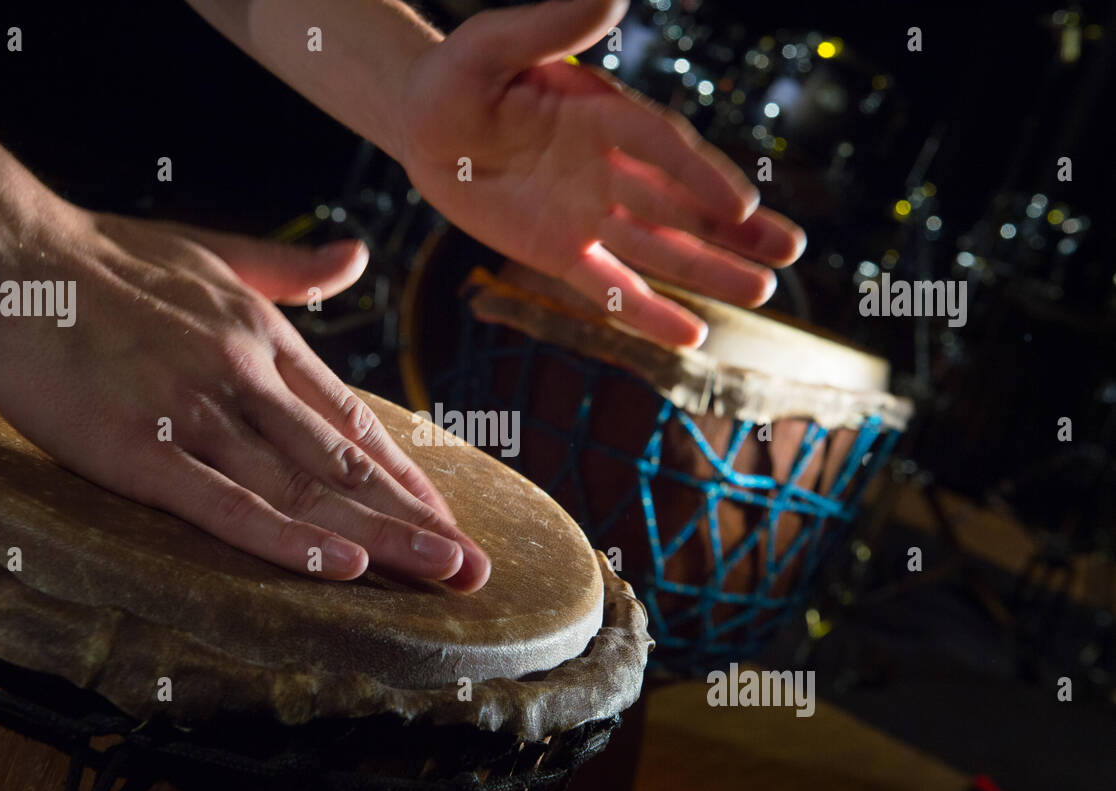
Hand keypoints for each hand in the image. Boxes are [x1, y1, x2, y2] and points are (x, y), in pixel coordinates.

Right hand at [0, 208, 491, 590]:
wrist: (7, 250)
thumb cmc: (104, 256)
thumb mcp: (214, 252)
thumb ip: (291, 268)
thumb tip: (356, 255)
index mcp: (265, 337)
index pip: (353, 420)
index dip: (404, 477)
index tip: (446, 519)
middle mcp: (248, 376)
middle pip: (346, 462)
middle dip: (415, 519)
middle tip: (473, 569)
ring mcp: (199, 413)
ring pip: (306, 487)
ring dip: (380, 537)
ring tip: (442, 576)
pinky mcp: (141, 449)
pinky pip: (226, 504)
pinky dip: (286, 538)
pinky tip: (340, 568)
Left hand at [398, 0, 806, 346]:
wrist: (422, 123)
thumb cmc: (457, 75)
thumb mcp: (492, 44)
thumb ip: (552, 26)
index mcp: (600, 113)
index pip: (661, 148)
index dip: (700, 176)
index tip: (741, 205)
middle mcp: (606, 167)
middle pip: (680, 202)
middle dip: (733, 229)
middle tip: (790, 250)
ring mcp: (586, 213)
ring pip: (658, 247)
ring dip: (708, 270)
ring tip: (763, 290)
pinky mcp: (558, 251)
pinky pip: (607, 286)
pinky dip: (646, 312)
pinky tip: (692, 336)